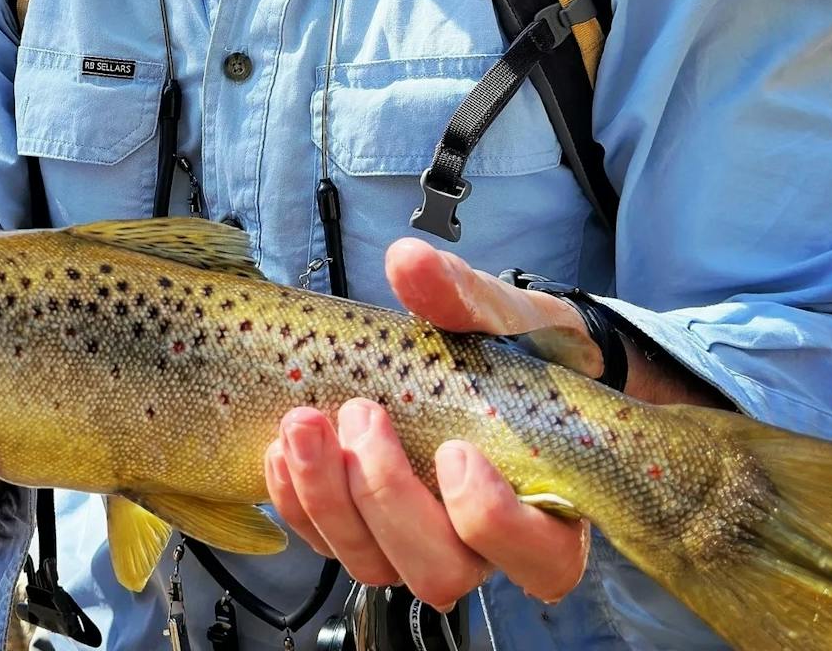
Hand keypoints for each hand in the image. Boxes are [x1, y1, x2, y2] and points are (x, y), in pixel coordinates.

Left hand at [262, 239, 595, 608]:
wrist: (493, 362)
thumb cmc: (519, 352)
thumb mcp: (508, 319)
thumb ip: (467, 298)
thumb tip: (408, 261)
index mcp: (548, 508)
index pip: (539, 560)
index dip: (493, 520)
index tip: (455, 449)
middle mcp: (486, 545)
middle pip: (440, 570)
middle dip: (385, 497)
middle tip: (362, 414)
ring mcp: (421, 543)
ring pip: (375, 566)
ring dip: (328, 500)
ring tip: (304, 423)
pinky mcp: (368, 531)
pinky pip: (327, 543)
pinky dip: (298, 501)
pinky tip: (283, 449)